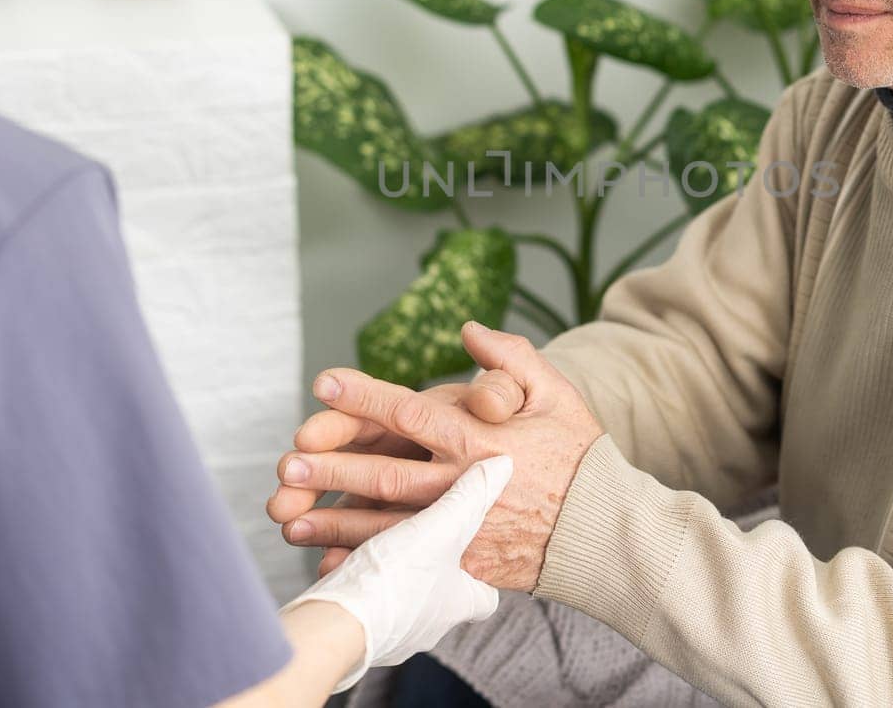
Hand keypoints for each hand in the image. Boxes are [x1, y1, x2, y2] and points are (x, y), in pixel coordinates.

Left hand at [276, 322, 603, 590]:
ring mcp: (463, 529)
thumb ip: (511, 358)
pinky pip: (408, 562)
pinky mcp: (464, 561)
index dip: (366, 396)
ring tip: (288, 515)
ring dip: (337, 519)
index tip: (324, 383)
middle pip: (388, 473)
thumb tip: (469, 330)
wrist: (604, 527)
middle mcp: (464, 485)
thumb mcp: (555, 392)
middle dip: (334, 467)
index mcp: (481, 440)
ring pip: (388, 524)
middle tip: (288, 461)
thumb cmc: (579, 453)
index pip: (412, 412)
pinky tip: (329, 560)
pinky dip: (368, 561)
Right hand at [279, 455, 512, 693]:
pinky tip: (334, 557)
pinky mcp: (356, 632)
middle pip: (436, 591)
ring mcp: (392, 632)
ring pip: (391, 592)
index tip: (474, 545)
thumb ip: (468, 497)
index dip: (482, 567)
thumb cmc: (398, 580)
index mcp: (459, 602)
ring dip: (379, 565)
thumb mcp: (441, 528)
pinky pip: (359, 598)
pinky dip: (349, 576)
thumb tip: (503, 466)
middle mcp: (429, 624)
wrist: (338, 627)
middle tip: (410, 534)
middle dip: (422, 561)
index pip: (485, 594)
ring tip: (360, 540)